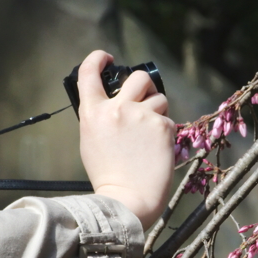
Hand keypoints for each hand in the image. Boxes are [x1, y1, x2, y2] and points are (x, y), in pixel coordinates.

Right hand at [77, 50, 174, 229]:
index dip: (97, 58)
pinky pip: (168, 120)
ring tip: (150, 135)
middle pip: (137, 77)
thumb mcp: (92, 141)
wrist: (128, 199)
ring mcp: (141, 116)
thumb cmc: (108, 176)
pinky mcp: (162, 126)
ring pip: (159, 98)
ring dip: (157, 111)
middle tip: (145, 99)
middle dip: (144, 85)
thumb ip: (102, 117)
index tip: (107, 58)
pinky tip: (157, 149)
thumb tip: (116, 103)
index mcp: (92, 113)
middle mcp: (116, 109)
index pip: (89, 72)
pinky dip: (164, 132)